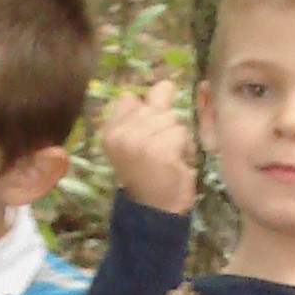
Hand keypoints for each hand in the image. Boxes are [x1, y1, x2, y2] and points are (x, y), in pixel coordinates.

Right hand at [97, 82, 195, 212]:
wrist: (154, 211)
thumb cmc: (148, 176)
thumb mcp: (137, 142)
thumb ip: (146, 114)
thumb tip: (167, 83)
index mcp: (109, 131)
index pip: (129, 98)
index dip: (145, 111)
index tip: (147, 135)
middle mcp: (120, 134)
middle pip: (155, 106)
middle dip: (165, 126)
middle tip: (160, 152)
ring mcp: (138, 141)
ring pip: (172, 119)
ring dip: (177, 138)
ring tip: (169, 158)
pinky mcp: (159, 150)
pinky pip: (181, 133)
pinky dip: (185, 149)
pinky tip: (176, 164)